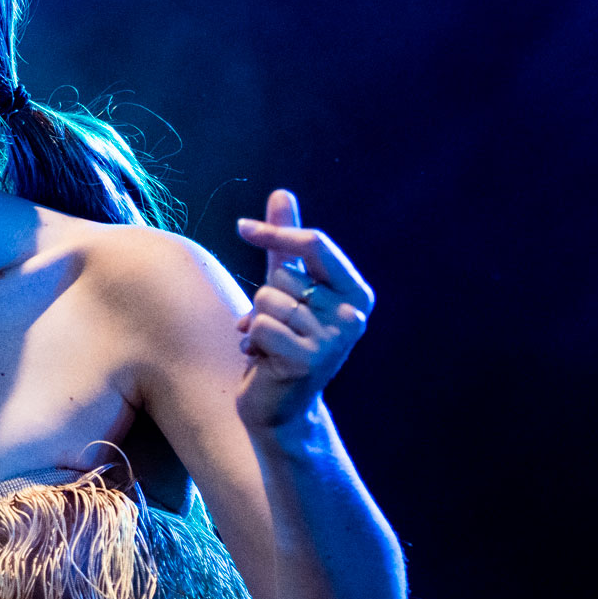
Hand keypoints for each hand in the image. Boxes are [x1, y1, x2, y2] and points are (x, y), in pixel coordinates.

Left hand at [234, 190, 374, 429]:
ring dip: (257, 322)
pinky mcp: (309, 361)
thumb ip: (285, 242)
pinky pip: (261, 326)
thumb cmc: (282, 339)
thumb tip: (282, 192)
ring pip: (267, 300)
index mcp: (355, 292)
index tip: (241, 227)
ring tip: (271, 344)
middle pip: (282, 275)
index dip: (275, 232)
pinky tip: (264, 360)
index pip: (314, 243)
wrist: (280, 406)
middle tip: (277, 327)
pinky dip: (252, 341)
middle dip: (265, 299)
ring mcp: (334, 340)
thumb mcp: (286, 286)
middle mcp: (353, 315)